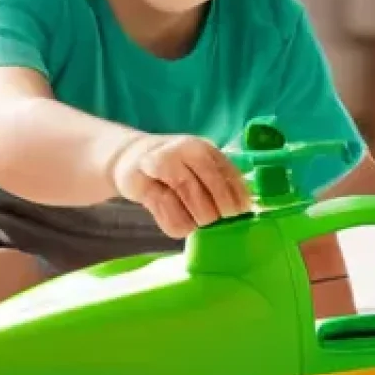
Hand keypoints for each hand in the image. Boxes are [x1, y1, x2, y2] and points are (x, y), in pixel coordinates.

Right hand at [110, 133, 252, 238]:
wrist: (130, 157)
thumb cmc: (173, 167)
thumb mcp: (196, 166)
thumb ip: (217, 180)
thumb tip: (244, 207)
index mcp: (200, 147)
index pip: (225, 170)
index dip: (237, 192)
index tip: (243, 211)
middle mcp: (181, 151)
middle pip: (208, 179)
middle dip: (220, 205)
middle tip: (222, 220)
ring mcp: (158, 164)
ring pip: (186, 189)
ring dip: (198, 215)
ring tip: (201, 224)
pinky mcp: (140, 182)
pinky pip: (163, 205)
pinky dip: (177, 222)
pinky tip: (182, 227)